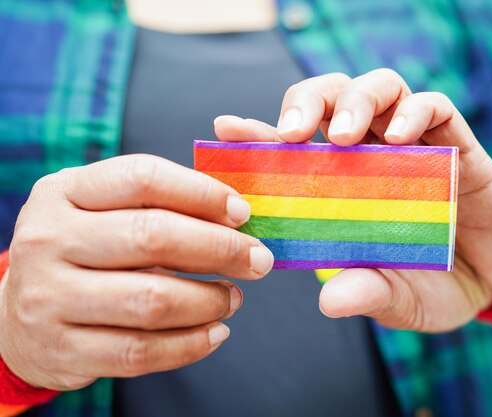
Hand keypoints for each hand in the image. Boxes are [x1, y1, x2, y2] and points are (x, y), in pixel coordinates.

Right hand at [0, 154, 273, 389]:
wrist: (18, 315)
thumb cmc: (82, 251)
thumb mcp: (101, 211)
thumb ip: (158, 203)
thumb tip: (236, 216)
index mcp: (65, 191)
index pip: (143, 178)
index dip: (203, 193)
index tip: (243, 214)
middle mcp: (49, 239)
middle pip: (153, 237)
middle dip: (221, 250)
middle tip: (258, 260)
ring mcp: (49, 297)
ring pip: (152, 300)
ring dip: (209, 301)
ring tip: (233, 297)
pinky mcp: (61, 349)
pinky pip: (140, 352)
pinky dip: (190, 345)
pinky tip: (216, 332)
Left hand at [214, 69, 491, 331]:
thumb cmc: (436, 284)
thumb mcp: (399, 298)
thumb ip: (368, 293)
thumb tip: (328, 300)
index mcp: (342, 187)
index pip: (294, 149)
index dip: (258, 135)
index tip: (226, 129)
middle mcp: (371, 156)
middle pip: (329, 99)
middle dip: (306, 103)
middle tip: (292, 133)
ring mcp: (412, 145)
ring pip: (376, 89)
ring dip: (353, 101)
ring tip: (343, 134)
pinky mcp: (454, 141)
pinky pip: (433, 106)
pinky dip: (414, 113)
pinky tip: (401, 139)